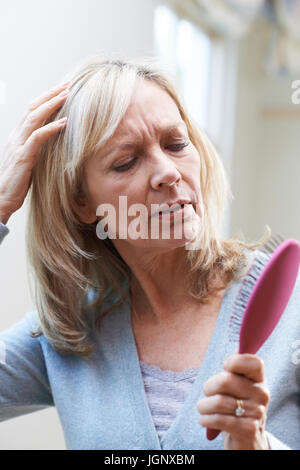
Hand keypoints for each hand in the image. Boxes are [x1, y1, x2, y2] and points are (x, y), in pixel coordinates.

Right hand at [0, 82, 69, 223]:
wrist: (0, 199)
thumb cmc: (16, 183)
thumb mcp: (30, 161)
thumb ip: (38, 149)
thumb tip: (54, 142)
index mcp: (17, 136)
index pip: (31, 111)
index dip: (46, 99)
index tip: (62, 90)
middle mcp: (16, 137)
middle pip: (32, 108)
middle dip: (50, 95)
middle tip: (67, 85)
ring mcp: (18, 146)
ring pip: (34, 118)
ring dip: (51, 105)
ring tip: (66, 95)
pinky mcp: (22, 157)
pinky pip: (36, 138)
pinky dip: (51, 128)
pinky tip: (64, 122)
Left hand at [197, 353, 269, 449]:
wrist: (248, 442)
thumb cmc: (237, 408)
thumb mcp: (240, 388)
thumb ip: (237, 370)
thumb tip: (237, 348)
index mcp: (259, 380)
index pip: (254, 362)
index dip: (236, 361)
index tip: (225, 366)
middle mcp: (261, 394)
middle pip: (226, 380)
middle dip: (209, 387)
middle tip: (208, 393)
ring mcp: (257, 412)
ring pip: (219, 401)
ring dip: (203, 406)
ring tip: (203, 408)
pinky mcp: (248, 429)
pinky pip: (218, 419)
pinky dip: (206, 419)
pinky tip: (204, 420)